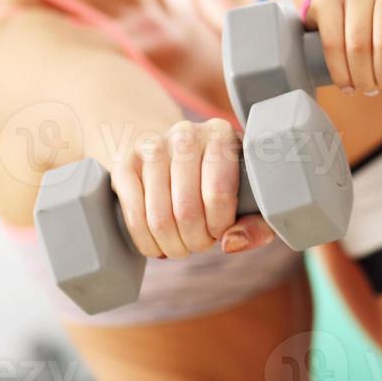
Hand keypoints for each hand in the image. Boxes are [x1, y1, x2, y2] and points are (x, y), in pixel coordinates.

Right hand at [110, 118, 273, 257]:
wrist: (174, 151)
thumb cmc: (221, 177)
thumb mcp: (249, 192)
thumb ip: (257, 222)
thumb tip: (231, 242)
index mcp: (220, 134)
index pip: (218, 192)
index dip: (220, 225)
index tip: (221, 231)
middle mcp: (185, 134)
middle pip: (186, 209)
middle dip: (196, 240)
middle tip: (201, 244)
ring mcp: (150, 147)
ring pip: (158, 217)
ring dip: (172, 245)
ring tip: (183, 247)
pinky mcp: (124, 165)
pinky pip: (133, 216)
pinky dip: (147, 242)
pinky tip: (160, 245)